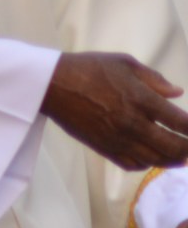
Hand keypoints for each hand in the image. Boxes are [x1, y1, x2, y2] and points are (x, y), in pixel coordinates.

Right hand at [41, 51, 187, 170]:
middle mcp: (133, 123)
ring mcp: (118, 139)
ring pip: (155, 160)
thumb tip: (177, 93)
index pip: (181, 123)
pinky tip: (152, 158)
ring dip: (173, 161)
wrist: (52, 84)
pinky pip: (132, 165)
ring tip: (181, 158)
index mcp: (141, 99)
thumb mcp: (124, 63)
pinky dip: (147, 164)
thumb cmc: (88, 68)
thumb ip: (154, 79)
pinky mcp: (104, 148)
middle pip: (173, 147)